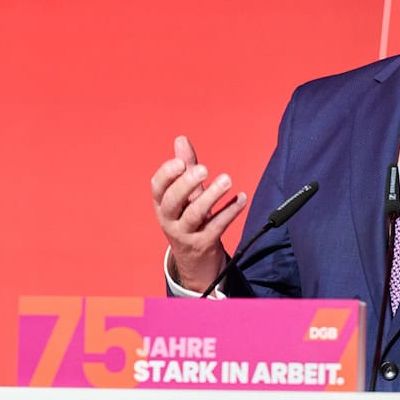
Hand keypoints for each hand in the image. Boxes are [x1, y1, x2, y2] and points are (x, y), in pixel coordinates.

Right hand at [151, 135, 247, 292]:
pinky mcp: (204, 243)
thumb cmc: (188, 219)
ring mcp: (186, 233)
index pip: (157, 187)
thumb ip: (185, 167)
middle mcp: (169, 219)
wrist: (195, 261)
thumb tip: (181, 139)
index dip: (167, 174)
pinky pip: (217, 226)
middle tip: (205, 169)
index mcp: (162, 204)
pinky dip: (230, 211)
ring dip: (212, 196)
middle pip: (172, 201)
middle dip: (187, 184)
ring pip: (195, 214)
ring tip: (227, 180)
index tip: (181, 162)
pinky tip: (241, 198)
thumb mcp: (184, 195)